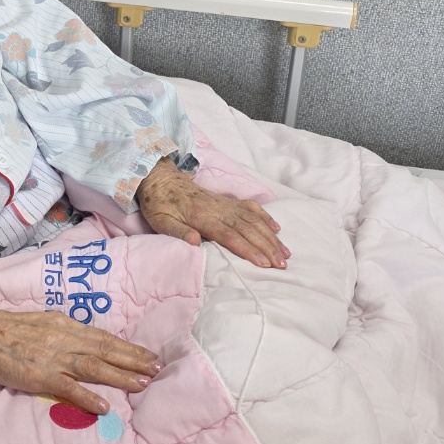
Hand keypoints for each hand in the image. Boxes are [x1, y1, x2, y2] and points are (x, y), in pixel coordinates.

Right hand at [0, 294, 161, 414]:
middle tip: (158, 369)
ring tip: (143, 383)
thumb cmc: (0, 328)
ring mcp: (50, 356)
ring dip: (120, 375)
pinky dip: (87, 396)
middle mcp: (61, 337)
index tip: (148, 355)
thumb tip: (82, 345)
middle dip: (133, 360)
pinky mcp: (36, 374)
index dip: (127, 347)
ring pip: (93, 366)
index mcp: (62, 323)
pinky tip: (104, 405)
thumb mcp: (37, 322)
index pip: (102, 336)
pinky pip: (66, 387)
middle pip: (104, 349)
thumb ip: (60, 333)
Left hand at [137, 157, 288, 268]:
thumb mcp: (160, 221)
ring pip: (253, 219)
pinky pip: (250, 207)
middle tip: (282, 264)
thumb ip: (177, 232)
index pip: (229, 236)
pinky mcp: (226, 200)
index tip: (263, 263)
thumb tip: (195, 243)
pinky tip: (276, 228)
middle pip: (247, 229)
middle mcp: (217, 209)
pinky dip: (265, 217)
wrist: (160, 178)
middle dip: (266, 247)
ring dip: (270, 236)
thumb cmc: (158, 204)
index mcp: (201, 216)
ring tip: (284, 253)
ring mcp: (224, 203)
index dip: (247, 250)